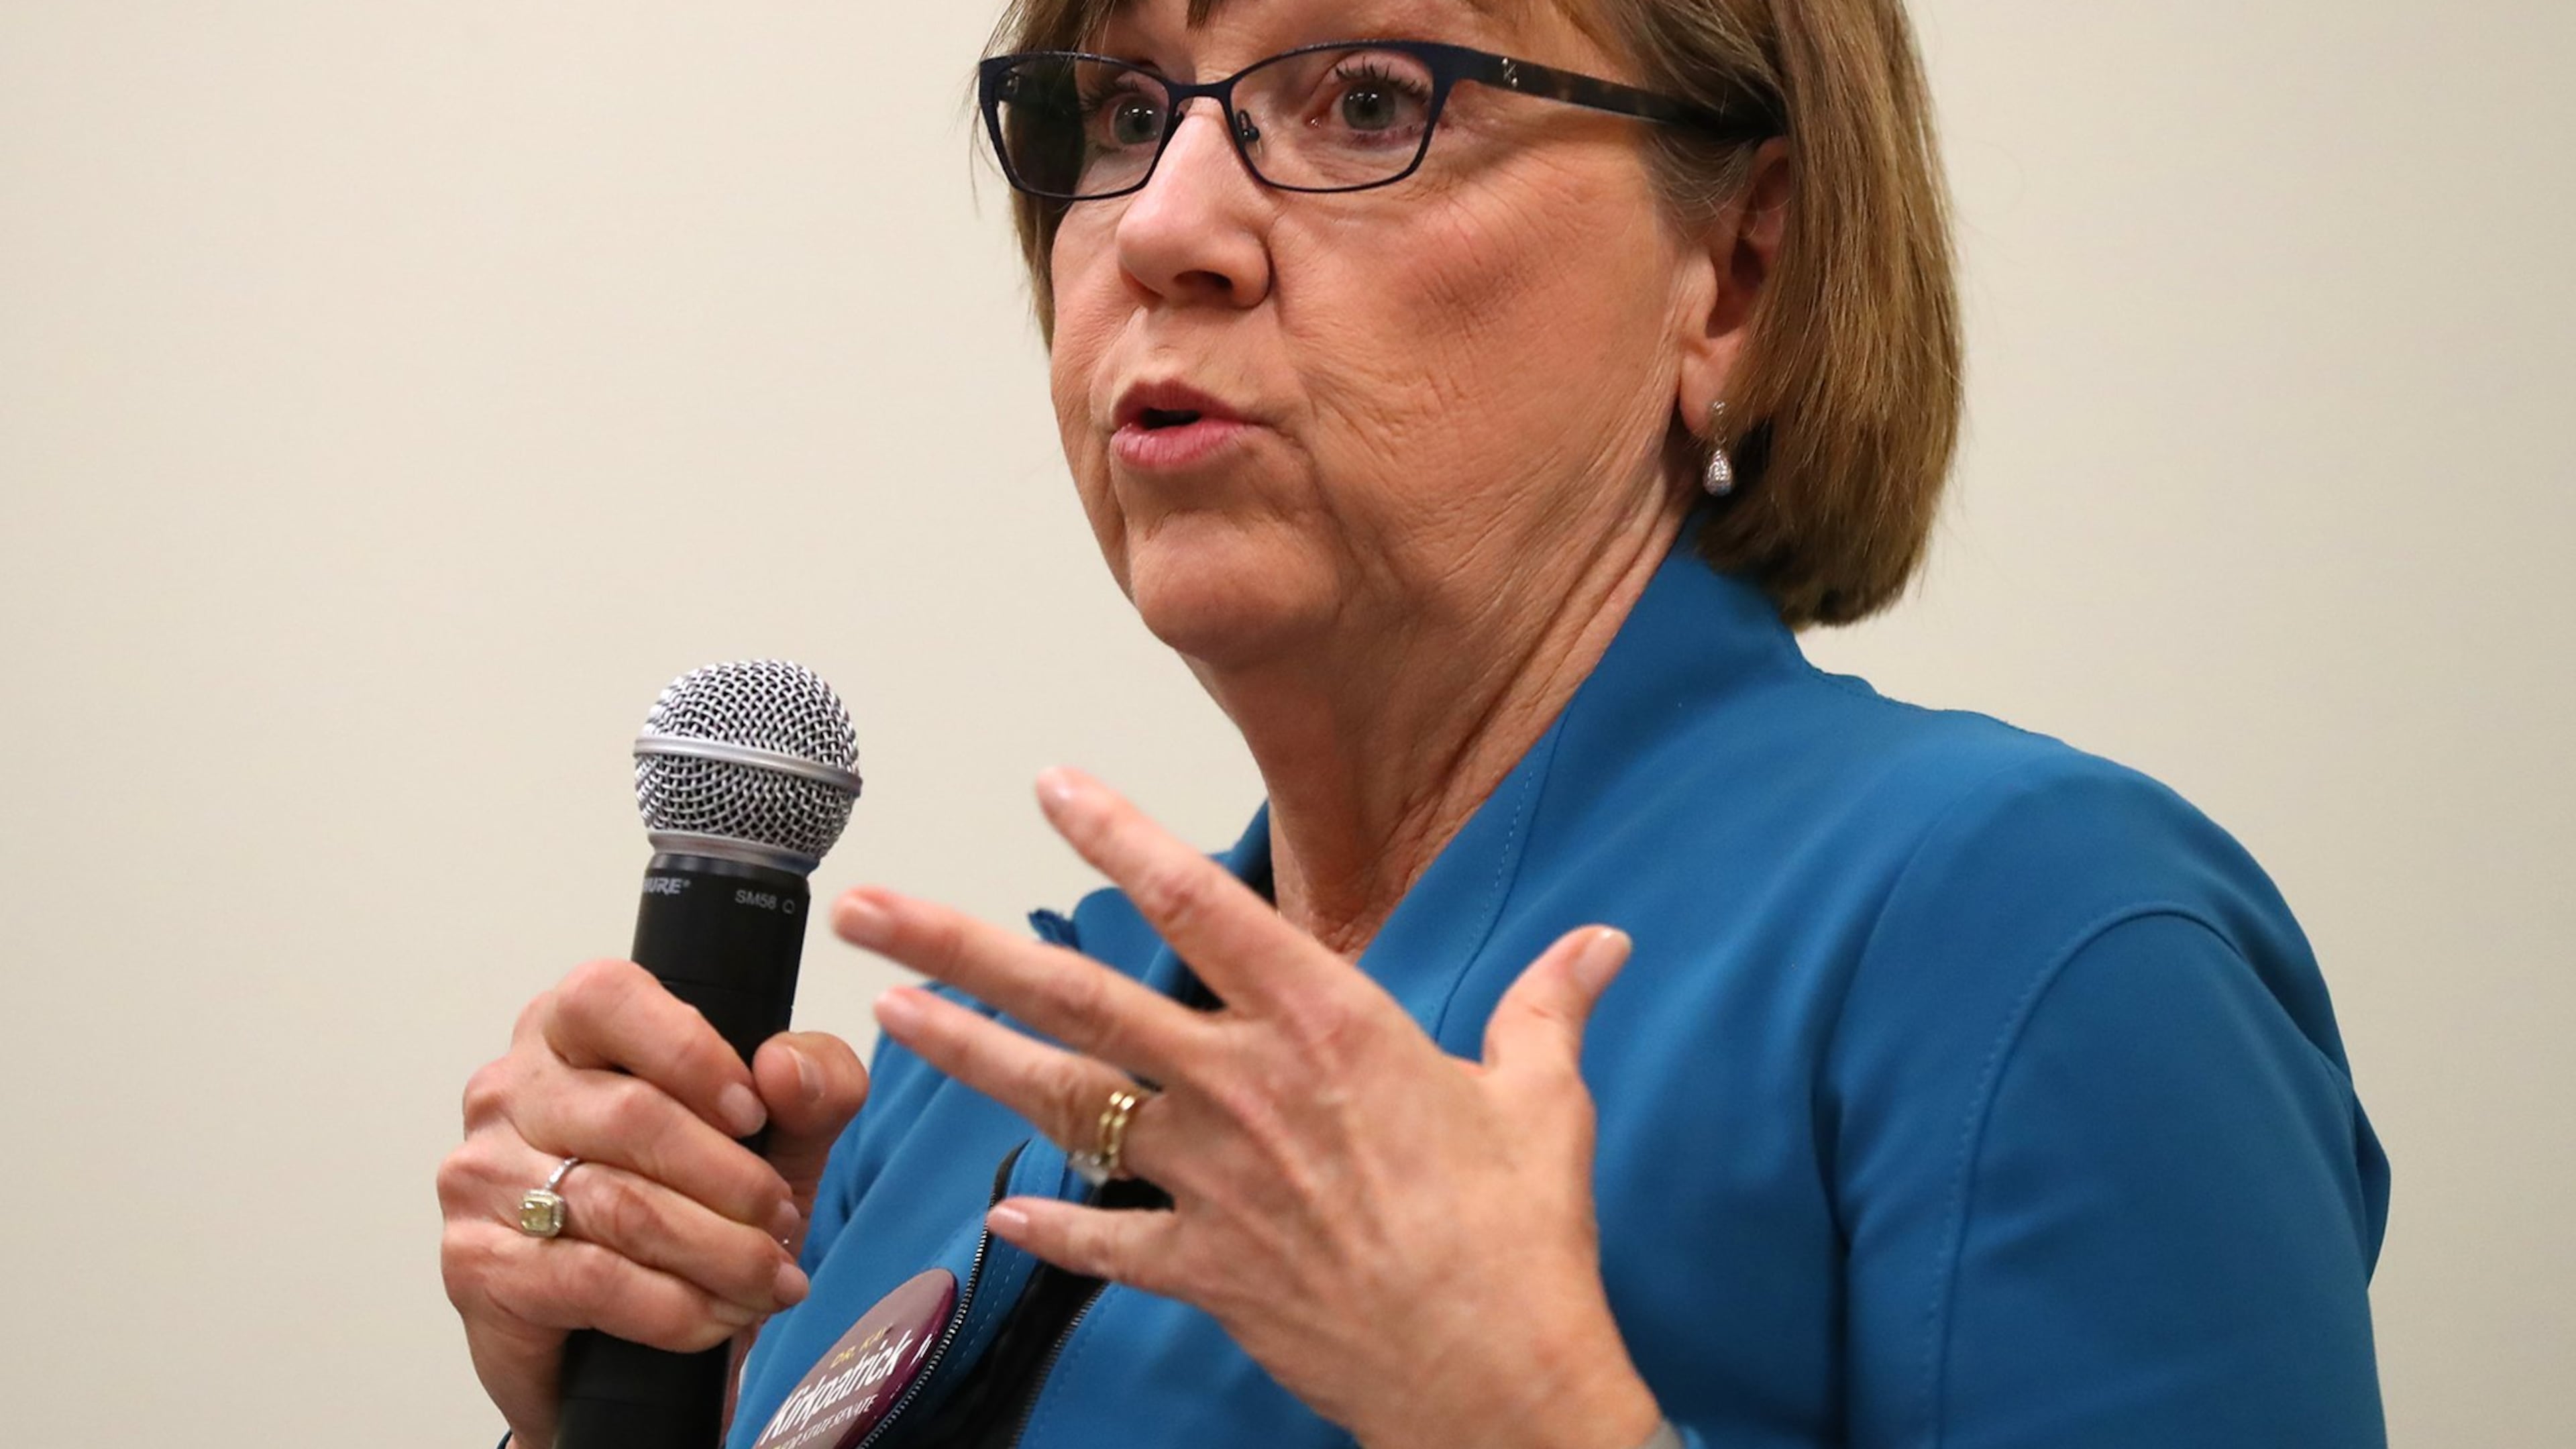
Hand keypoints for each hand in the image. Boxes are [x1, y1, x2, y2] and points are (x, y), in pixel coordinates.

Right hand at [436, 960, 868, 1448]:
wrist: (632, 1342)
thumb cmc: (695, 1205)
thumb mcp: (780, 1136)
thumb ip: (812, 1084)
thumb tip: (785, 1068)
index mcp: (567, 1029)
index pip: (608, 998)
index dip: (690, 1053)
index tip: (753, 1113)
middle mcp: (509, 1090)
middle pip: (631, 1115)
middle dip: (733, 1180)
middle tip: (783, 1220)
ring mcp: (481, 1175)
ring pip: (619, 1204)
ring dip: (719, 1251)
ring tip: (770, 1278)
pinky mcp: (476, 1263)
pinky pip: (591, 1280)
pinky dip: (675, 1305)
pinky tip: (719, 1316)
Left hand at [833, 769, 1661, 1448]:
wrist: (1498, 1381)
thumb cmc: (1522, 1240)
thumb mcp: (1544, 1101)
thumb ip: (1551, 1008)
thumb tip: (1604, 944)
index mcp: (1329, 1028)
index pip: (1204, 908)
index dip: (1120, 839)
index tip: (1051, 785)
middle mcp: (1247, 1091)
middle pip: (1083, 999)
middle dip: (966, 945)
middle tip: (874, 906)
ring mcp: (1212, 1183)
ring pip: (1065, 1103)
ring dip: (969, 1056)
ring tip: (887, 1014)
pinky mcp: (1204, 1270)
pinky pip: (1105, 1243)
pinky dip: (1051, 1231)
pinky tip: (998, 1217)